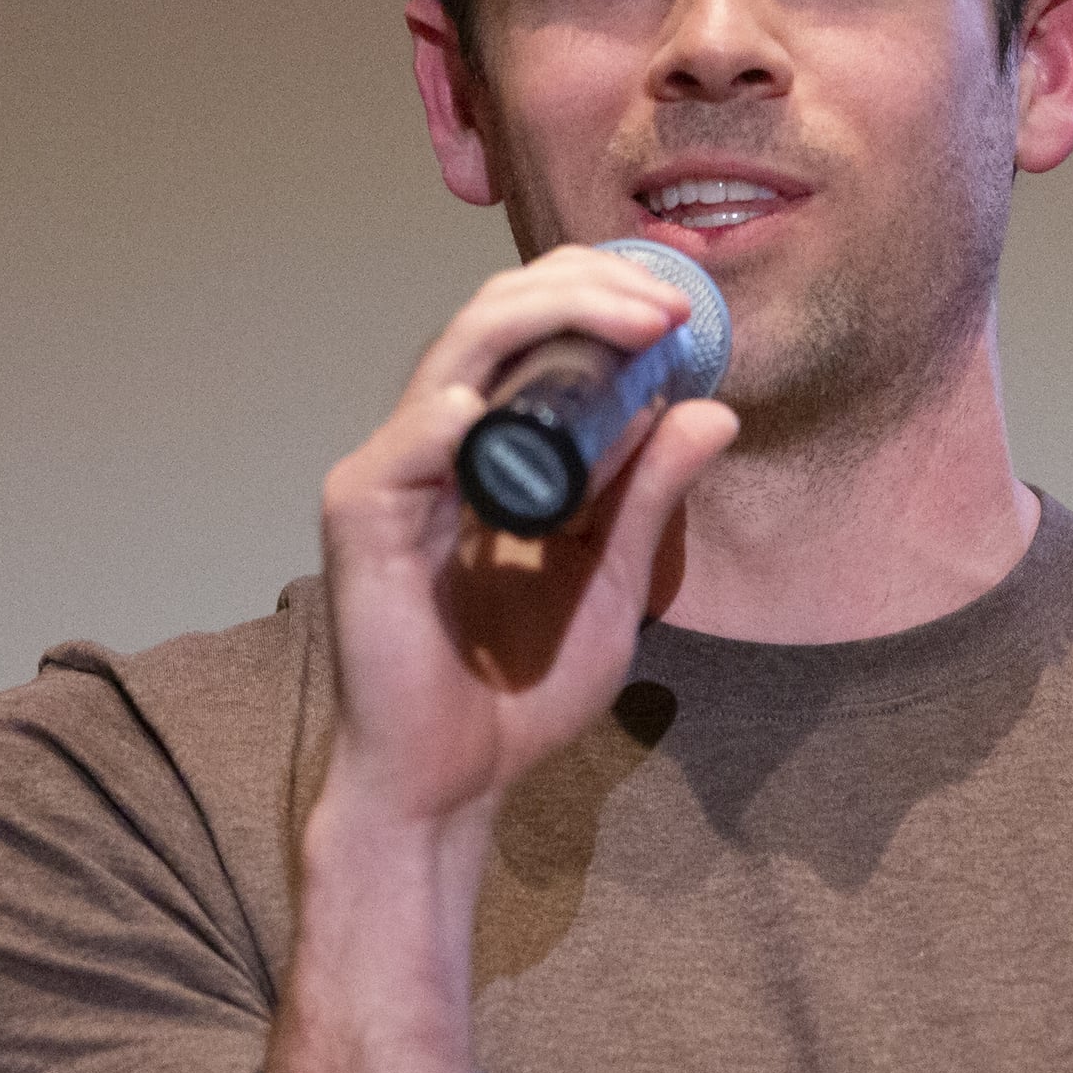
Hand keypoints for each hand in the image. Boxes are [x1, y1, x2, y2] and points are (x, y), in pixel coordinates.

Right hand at [317, 245, 738, 830]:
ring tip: (636, 327)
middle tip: (671, 306)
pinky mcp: (361, 516)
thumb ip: (649, 498)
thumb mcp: (612, 581)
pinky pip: (408, 444)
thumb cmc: (516, 692)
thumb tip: (711, 409)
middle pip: (494, 316)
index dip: (600, 297)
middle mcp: (432, 442)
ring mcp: (392, 472)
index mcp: (486, 446)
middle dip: (587, 290)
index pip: (529, 330)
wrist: (450, 782)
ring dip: (549, 321)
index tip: (684, 311)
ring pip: (458, 353)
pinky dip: (456, 415)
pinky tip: (504, 408)